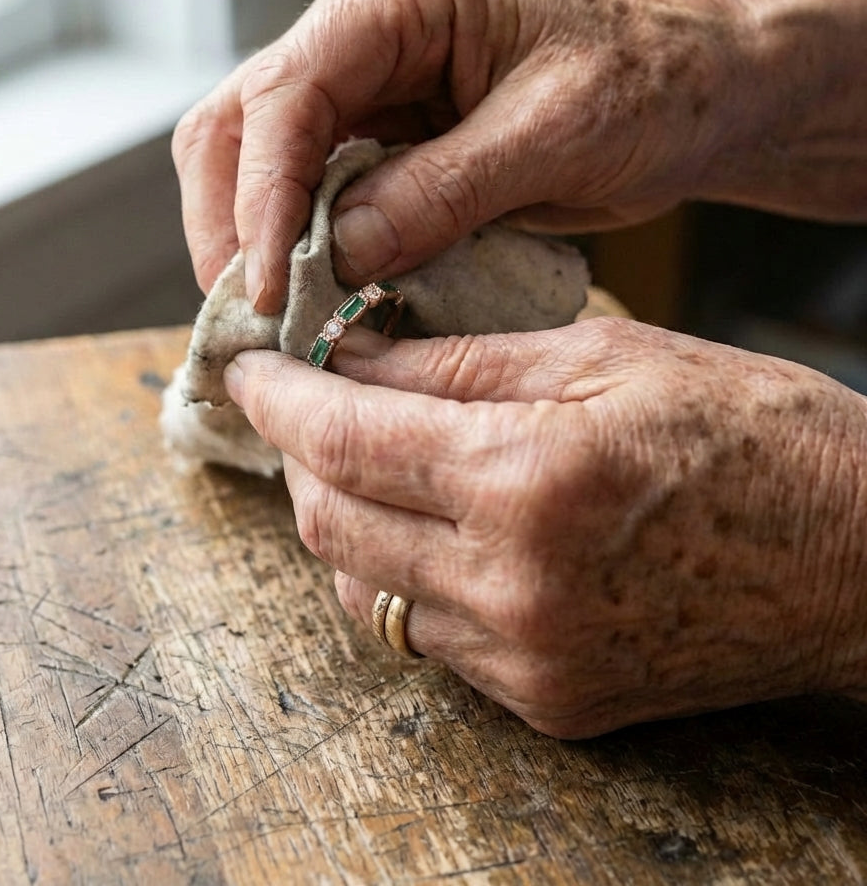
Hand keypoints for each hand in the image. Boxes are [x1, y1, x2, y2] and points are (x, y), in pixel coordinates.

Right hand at [173, 0, 866, 313]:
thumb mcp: (553, 137)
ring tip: (273, 315)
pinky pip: (313, 188)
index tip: (268, 287)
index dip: (262, 196)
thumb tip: (338, 254)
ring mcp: (369, 81)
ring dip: (254, 238)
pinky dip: (301, 245)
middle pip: (244, 119)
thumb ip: (442, 192)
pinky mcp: (384, 132)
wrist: (695, 92)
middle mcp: (368, 28)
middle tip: (248, 313)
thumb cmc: (649, 85)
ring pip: (261, 156)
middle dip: (231, 221)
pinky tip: (315, 293)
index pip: (289, 91)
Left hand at [224, 320, 866, 737]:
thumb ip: (459, 362)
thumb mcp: (605, 357)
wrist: (858, 560)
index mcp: (527, 477)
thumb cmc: (751, 434)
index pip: (344, 438)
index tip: (250, 368)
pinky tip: (428, 527)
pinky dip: (399, 574)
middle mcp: (512, 584)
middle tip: (308, 404)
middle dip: (299, 455)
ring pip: (362, 587)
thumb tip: (354, 357)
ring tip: (368, 459)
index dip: (279, 399)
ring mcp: (526, 657)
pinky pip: (424, 636)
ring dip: (341, 517)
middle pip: (328, 523)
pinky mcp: (547, 699)